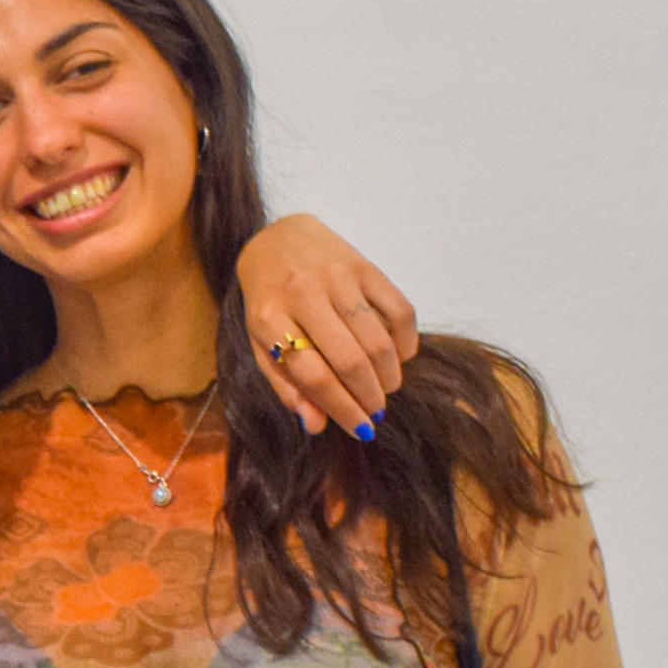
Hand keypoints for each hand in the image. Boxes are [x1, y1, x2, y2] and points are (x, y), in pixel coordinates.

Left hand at [234, 212, 418, 437]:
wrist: (277, 238)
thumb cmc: (269, 299)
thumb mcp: (260, 341)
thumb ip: (285, 384)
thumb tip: (316, 425)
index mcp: (268, 317)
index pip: (312, 375)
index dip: (341, 409)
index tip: (361, 429)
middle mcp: (302, 293)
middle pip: (350, 361)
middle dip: (370, 398)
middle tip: (376, 412)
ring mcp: (336, 276)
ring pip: (378, 340)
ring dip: (388, 376)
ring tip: (385, 389)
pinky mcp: (365, 265)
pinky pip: (400, 310)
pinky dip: (406, 343)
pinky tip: (398, 357)